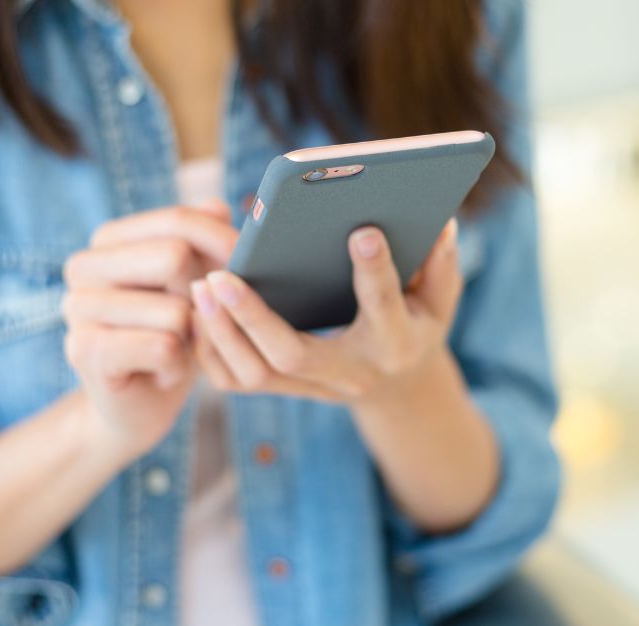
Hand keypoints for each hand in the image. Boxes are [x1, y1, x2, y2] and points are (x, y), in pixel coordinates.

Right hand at [62, 203, 237, 459]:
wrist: (142, 404)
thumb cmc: (174, 335)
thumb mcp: (198, 283)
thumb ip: (206, 240)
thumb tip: (218, 207)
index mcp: (108, 240)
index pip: (178, 221)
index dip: (222, 245)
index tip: (235, 271)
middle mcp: (82, 266)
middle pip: (175, 256)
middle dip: (203, 296)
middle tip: (194, 322)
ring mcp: (76, 308)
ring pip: (175, 310)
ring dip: (191, 338)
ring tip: (173, 348)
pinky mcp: (84, 351)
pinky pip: (163, 346)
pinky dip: (178, 365)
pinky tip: (162, 370)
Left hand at [190, 218, 461, 405]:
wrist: (397, 387)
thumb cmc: (415, 324)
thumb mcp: (440, 298)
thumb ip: (441, 264)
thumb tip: (440, 223)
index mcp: (395, 343)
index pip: (383, 306)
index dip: (375, 271)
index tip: (361, 230)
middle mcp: (351, 373)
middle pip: (292, 353)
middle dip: (253, 316)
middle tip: (220, 275)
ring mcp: (314, 387)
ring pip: (255, 374)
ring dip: (221, 333)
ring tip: (200, 287)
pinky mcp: (286, 389)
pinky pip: (236, 382)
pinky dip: (210, 350)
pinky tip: (197, 312)